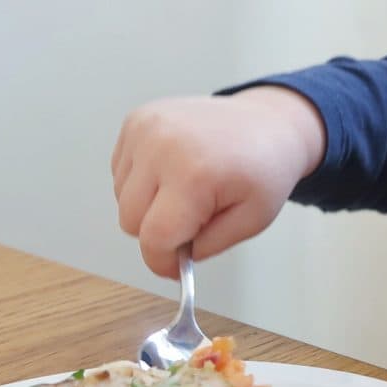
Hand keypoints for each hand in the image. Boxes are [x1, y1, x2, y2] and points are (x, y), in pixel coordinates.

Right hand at [111, 86, 326, 277]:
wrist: (266, 122)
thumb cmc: (263, 170)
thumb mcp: (251, 221)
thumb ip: (207, 247)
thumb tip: (171, 260)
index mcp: (194, 175)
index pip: (154, 238)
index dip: (163, 261)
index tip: (176, 266)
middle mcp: (161, 147)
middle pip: (130, 220)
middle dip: (158, 231)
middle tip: (192, 221)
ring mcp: (145, 129)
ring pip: (122, 196)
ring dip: (148, 204)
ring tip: (187, 189)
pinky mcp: (136, 120)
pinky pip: (121, 171)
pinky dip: (142, 180)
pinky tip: (174, 170)